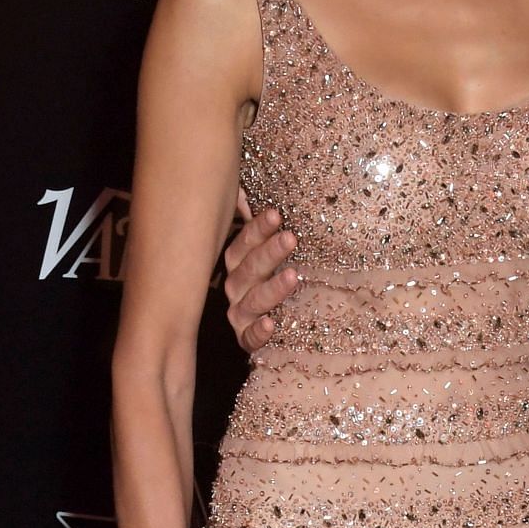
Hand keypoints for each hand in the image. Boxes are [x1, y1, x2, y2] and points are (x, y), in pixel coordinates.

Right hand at [221, 191, 298, 352]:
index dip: (258, 229)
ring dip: (271, 289)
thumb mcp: (268, 247)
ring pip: (251, 301)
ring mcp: (239, 313)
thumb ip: (265, 224)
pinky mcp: (247, 340)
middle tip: (291, 238)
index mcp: (238, 261)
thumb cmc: (272, 274)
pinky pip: (249, 339)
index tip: (277, 214)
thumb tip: (252, 187)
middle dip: (269, 253)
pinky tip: (271, 324)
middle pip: (248, 269)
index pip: (244, 242)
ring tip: (293, 276)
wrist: (270, 321)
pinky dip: (258, 333)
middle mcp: (235, 286)